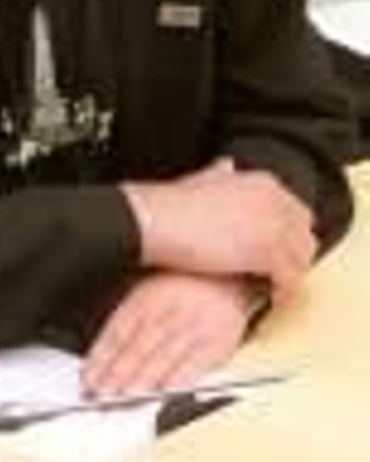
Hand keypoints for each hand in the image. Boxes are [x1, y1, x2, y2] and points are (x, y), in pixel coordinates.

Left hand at [82, 271, 253, 396]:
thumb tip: (102, 349)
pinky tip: (163, 392)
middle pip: (136, 349)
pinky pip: (195, 365)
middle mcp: (167, 312)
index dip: (100, 358)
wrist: (228, 275)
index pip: (117, 332)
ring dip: (141, 382)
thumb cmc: (182, 283)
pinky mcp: (218, 343)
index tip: (87, 377)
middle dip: (116, 375)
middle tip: (99, 395)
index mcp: (145, 298)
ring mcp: (193, 328)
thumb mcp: (147, 285)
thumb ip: (128, 315)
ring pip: (162, 359)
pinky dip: (178, 380)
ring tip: (123, 399)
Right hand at [122, 158, 315, 293]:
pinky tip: (267, 296)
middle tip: (274, 273)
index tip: (273, 252)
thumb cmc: (170, 205)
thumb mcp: (199, 180)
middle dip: (292, 255)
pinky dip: (281, 290)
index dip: (286, 236)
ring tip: (271, 288)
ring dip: (288, 274)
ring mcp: (275, 226)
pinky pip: (290, 278)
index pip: (296, 213)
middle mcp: (276, 200)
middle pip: (304, 236)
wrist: (157, 221)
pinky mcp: (269, 253)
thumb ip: (219, 175)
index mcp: (262, 182)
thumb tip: (227, 165)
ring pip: (301, 259)